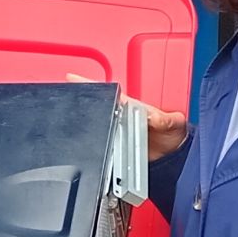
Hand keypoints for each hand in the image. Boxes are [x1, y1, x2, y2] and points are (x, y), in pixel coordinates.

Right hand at [66, 74, 186, 159]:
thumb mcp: (173, 124)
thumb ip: (166, 120)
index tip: (72, 78)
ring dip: (83, 121)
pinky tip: (83, 141)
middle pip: (96, 106)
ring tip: (67, 117)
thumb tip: (153, 117)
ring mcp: (117, 131)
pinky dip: (90, 142)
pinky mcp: (116, 147)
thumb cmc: (174, 136)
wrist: (174, 158)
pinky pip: (100, 142)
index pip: (108, 92)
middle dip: (79, 100)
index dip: (89, 84)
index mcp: (132, 106)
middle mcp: (121, 117)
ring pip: (96, 123)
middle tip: (63, 96)